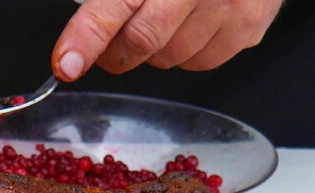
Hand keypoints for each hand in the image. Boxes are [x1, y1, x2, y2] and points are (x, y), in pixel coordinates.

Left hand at [52, 0, 283, 79]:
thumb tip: (80, 30)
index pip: (114, 8)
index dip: (86, 39)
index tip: (66, 63)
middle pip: (140, 44)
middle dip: (115, 51)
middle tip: (109, 41)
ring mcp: (228, 9)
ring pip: (170, 58)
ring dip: (157, 48)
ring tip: (169, 14)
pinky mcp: (248, 29)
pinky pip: (201, 62)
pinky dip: (189, 50)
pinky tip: (195, 21)